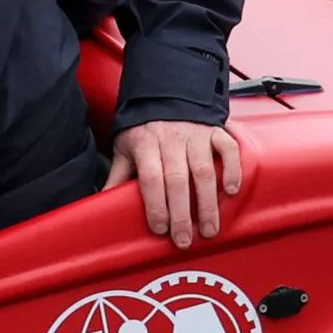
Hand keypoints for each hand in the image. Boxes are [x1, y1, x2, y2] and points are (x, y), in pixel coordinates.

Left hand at [108, 119, 243, 246]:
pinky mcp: (215, 130)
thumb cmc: (144, 127)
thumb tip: (100, 204)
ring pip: (204, 171)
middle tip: (184, 240)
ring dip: (208, 203)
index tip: (160, 229)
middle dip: (181, 214)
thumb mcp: (125, 148)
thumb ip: (118, 176)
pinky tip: (231, 191)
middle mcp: (172, 139)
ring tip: (209, 229)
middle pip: (177, 180)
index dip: (156, 205)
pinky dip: (231, 170)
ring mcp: (196, 134)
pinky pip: (227, 150)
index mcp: (146, 144)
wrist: (166, 91)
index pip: (151, 178)